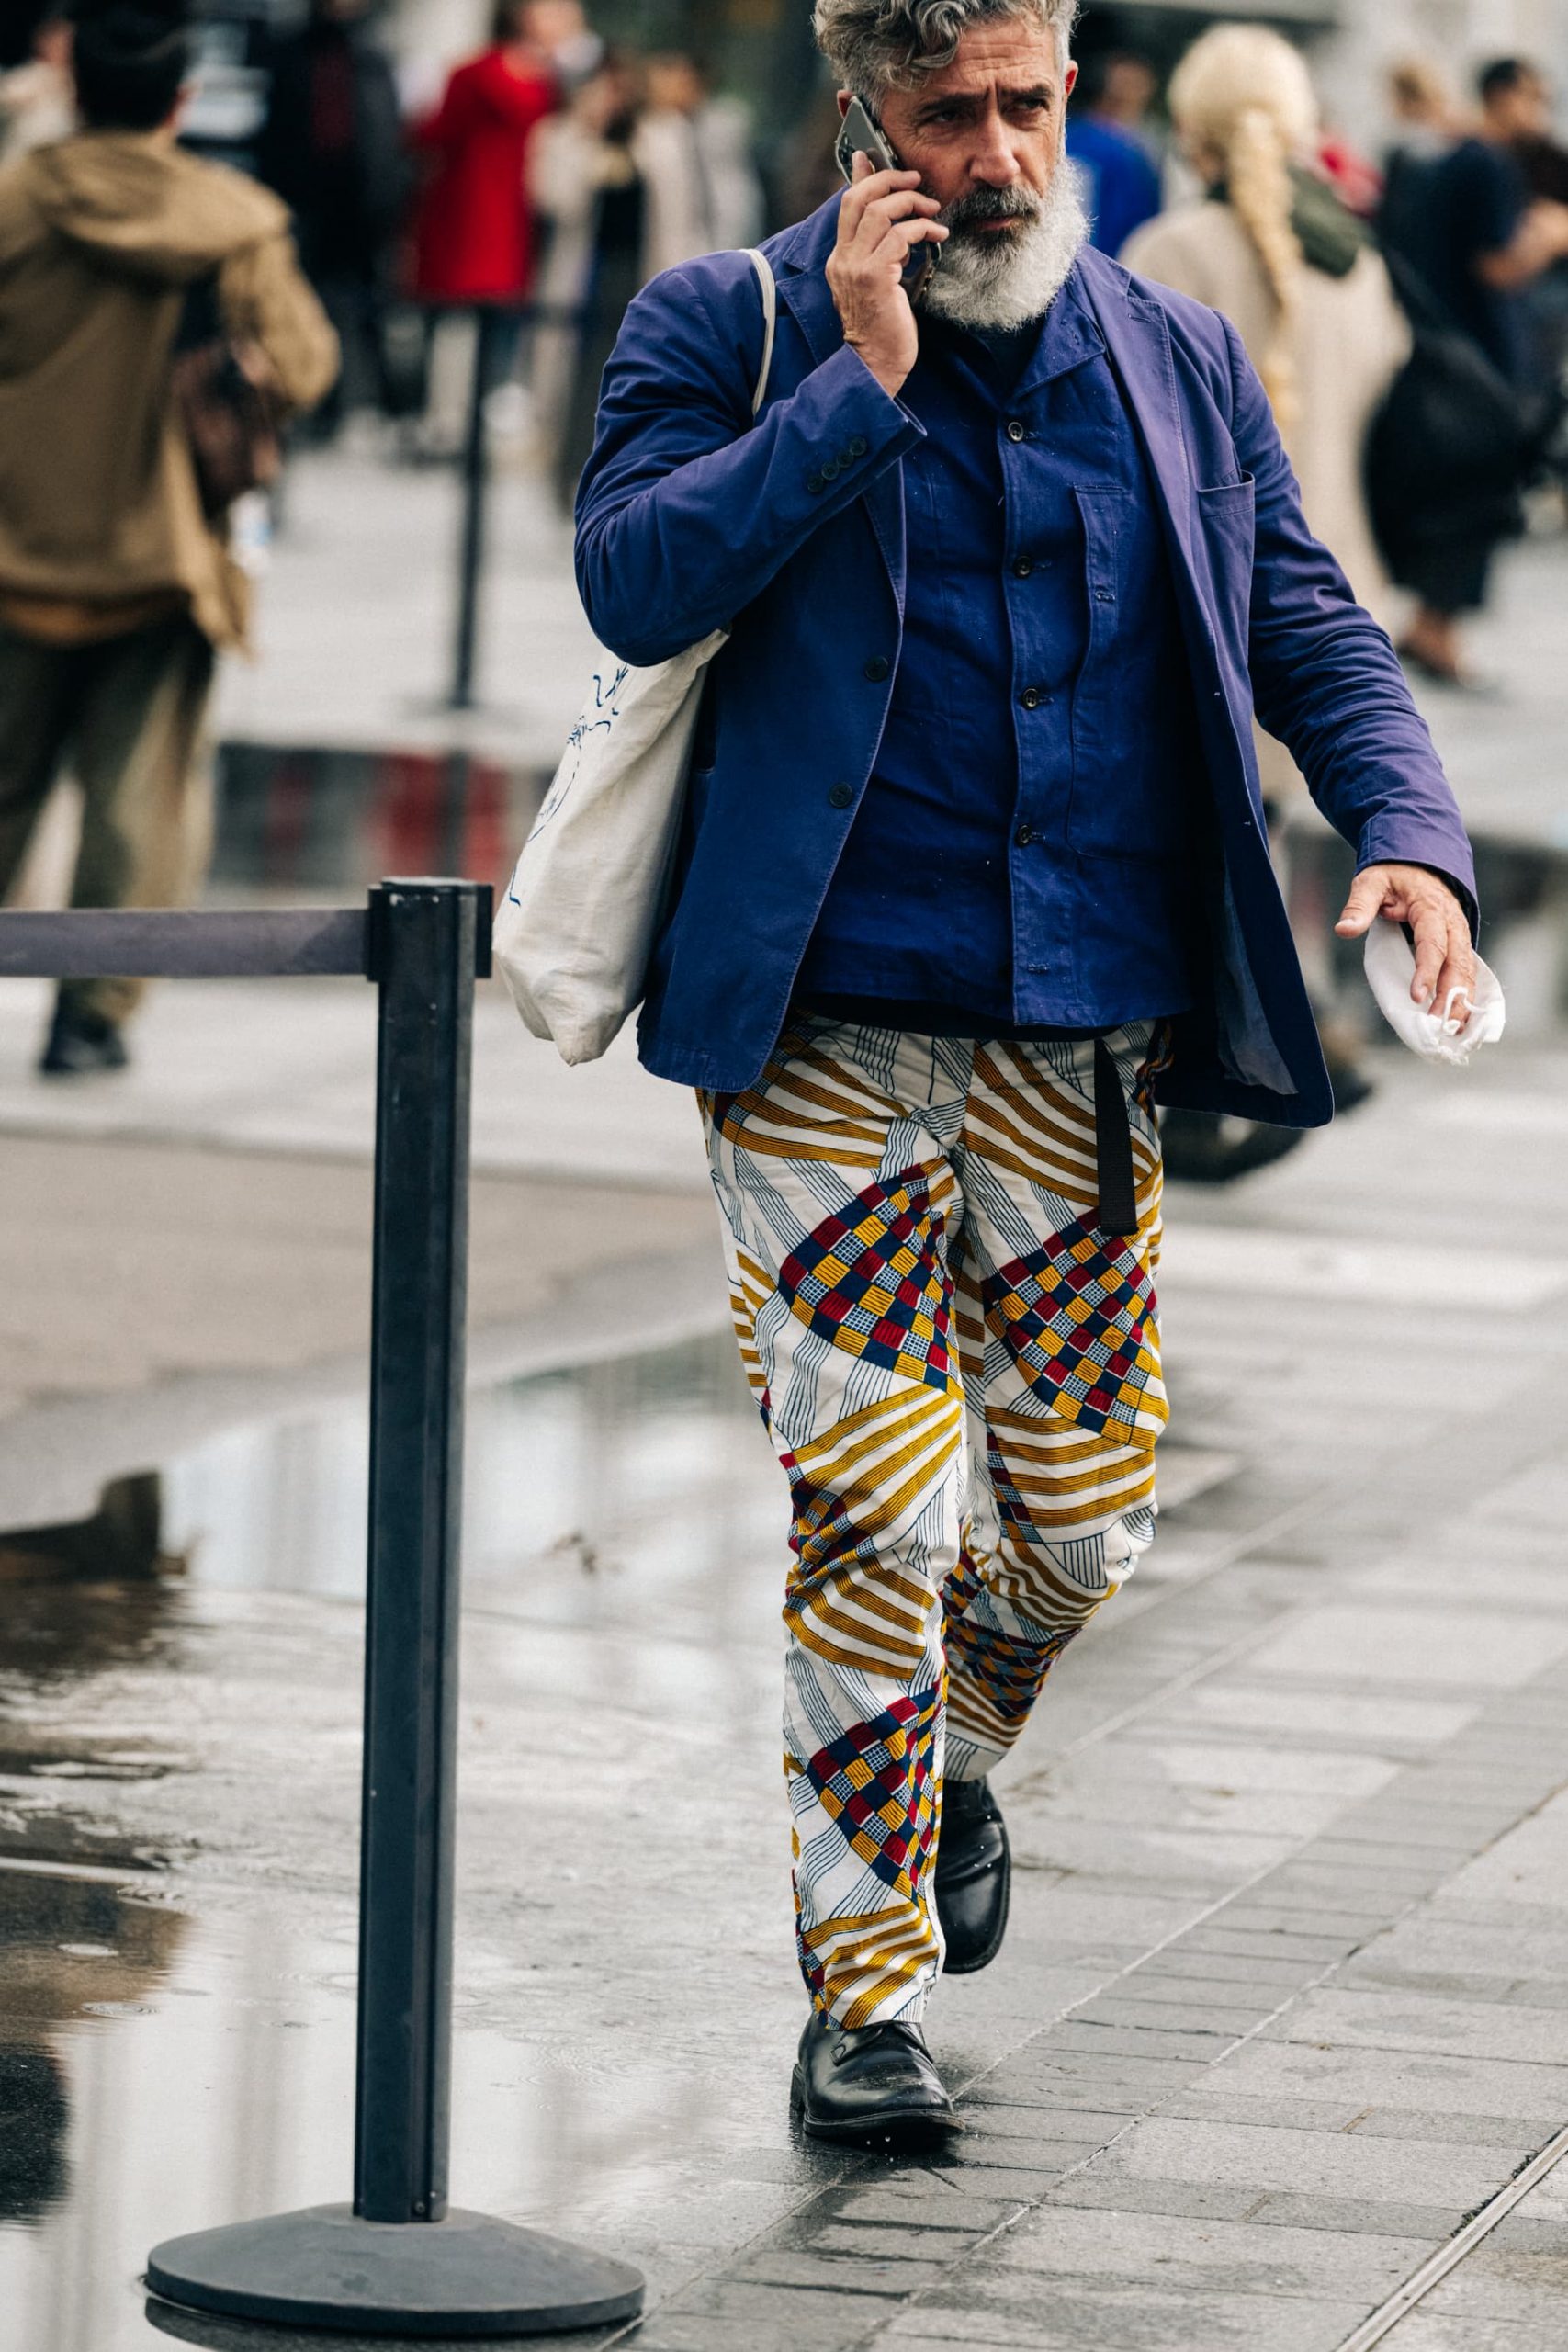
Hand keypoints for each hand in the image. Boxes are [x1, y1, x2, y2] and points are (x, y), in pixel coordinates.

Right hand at [825, 152, 946, 400]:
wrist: (874, 367)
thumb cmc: (882, 330)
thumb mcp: (878, 285)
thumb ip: (882, 254)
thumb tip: (897, 226)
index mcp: (839, 259)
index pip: (847, 204)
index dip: (861, 176)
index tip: (873, 157)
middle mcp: (842, 259)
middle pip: (859, 198)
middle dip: (890, 180)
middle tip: (916, 181)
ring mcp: (856, 267)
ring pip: (880, 211)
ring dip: (911, 203)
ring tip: (932, 210)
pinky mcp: (875, 277)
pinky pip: (901, 236)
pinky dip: (923, 229)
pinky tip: (938, 236)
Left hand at [1335, 863, 1476, 1028]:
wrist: (1419, 862)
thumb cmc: (1393, 874)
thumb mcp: (1371, 882)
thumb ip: (1359, 906)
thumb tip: (1344, 929)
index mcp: (1431, 908)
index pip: (1432, 943)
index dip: (1427, 971)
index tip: (1418, 996)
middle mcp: (1452, 923)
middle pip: (1457, 962)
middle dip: (1450, 995)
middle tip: (1437, 1023)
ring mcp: (1459, 934)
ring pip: (1467, 970)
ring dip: (1462, 1000)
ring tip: (1452, 1029)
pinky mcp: (1459, 944)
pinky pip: (1466, 971)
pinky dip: (1465, 995)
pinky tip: (1459, 1018)